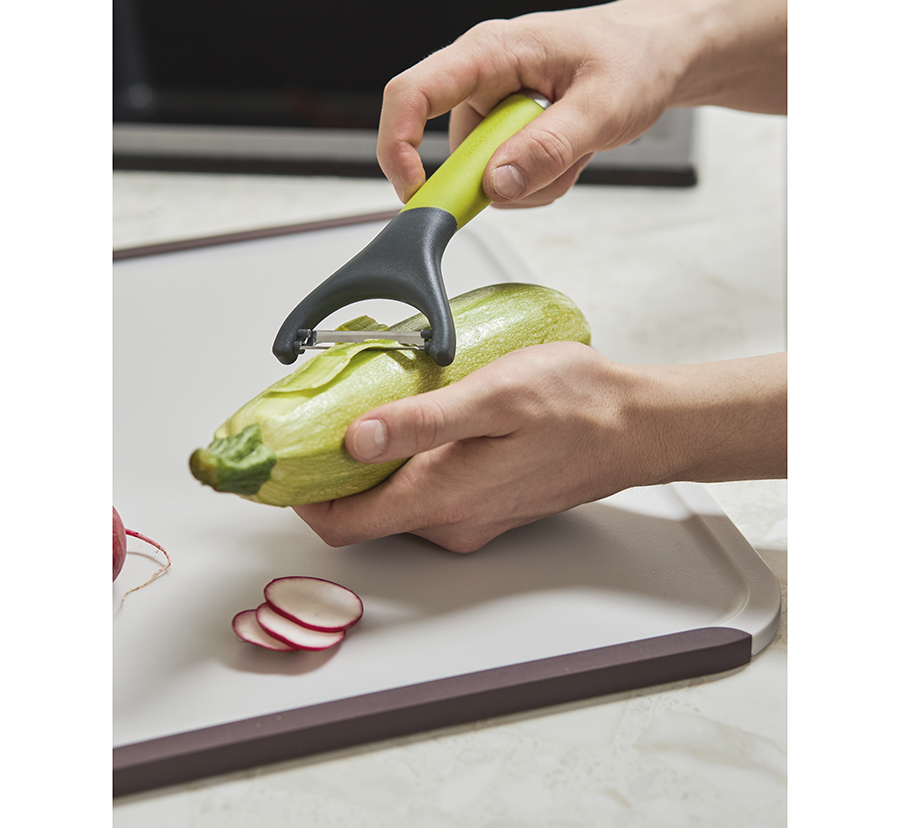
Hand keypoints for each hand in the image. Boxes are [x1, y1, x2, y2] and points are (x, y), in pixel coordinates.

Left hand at [292, 345, 786, 552]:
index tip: (280, 462)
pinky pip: (425, 496)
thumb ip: (421, 422)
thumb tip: (353, 441)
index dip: (300, 498)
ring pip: (394, 504)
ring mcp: (471, 519)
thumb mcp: (493, 396)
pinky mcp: (487, 506)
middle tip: (322, 418)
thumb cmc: (576, 404)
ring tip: (369, 409)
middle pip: (363, 515)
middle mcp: (451, 522)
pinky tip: (417, 423)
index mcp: (444, 498)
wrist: (636, 427)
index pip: (343, 525)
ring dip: (369, 466)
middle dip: (330, 474)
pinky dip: (404, 467)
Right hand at [377, 0, 786, 206]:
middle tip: (552, 171)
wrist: (657, 56)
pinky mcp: (506, 132)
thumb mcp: (603, 106)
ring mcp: (492, 109)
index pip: (413, 94)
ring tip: (574, 151)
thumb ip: (549, 147)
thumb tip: (497, 184)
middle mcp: (481, 80)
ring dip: (530, 183)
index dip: (399, 147)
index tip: (418, 194)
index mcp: (490, 53)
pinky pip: (506, 179)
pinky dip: (538, 182)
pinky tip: (569, 155)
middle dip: (499, 181)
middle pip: (454, 151)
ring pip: (484, 176)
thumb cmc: (633, 58)